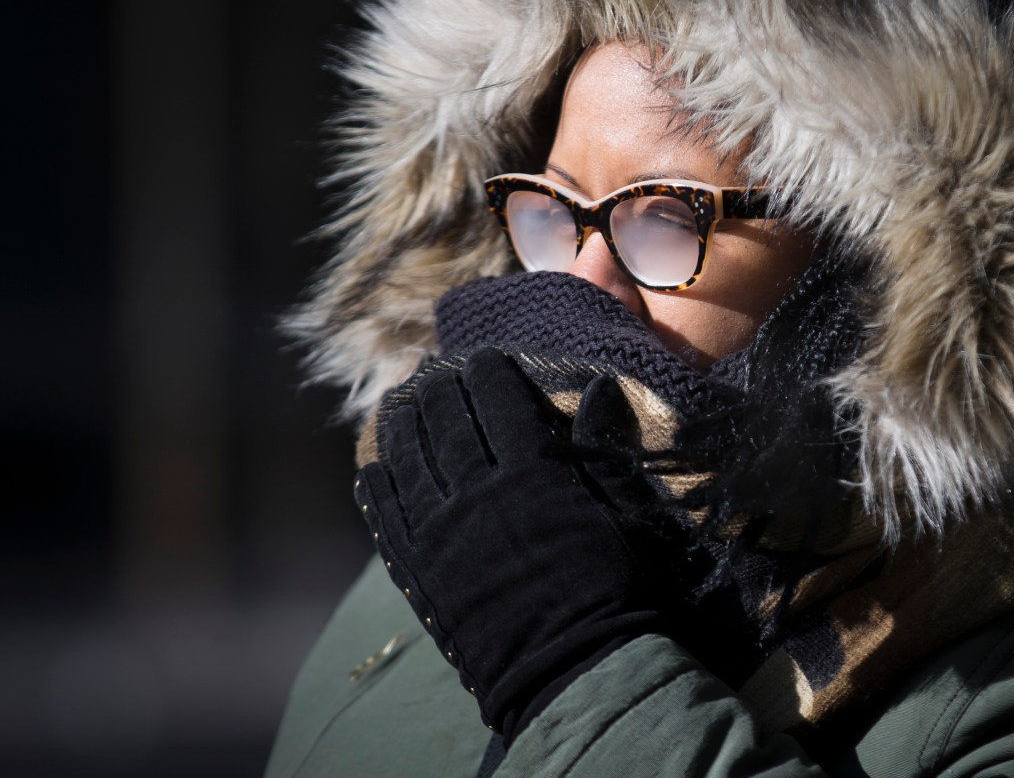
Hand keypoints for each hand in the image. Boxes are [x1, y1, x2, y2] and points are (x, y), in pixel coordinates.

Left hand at [355, 348, 660, 743]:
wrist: (577, 670)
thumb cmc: (615, 591)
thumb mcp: (624, 513)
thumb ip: (603, 449)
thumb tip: (600, 386)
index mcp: (533, 472)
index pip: (500, 403)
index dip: (488, 374)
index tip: (484, 358)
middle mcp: (480, 493)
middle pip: (448, 423)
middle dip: (440, 389)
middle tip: (435, 371)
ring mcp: (442, 532)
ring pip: (409, 460)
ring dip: (403, 425)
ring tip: (400, 403)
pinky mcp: (420, 571)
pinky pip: (387, 517)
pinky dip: (378, 486)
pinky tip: (374, 467)